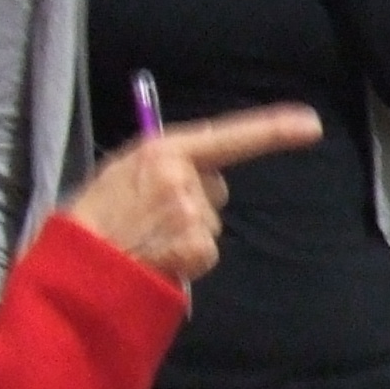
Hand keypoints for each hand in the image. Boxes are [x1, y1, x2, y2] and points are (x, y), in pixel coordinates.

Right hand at [60, 103, 321, 283]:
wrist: (78, 263)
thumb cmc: (95, 217)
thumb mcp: (124, 172)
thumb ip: (165, 165)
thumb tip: (205, 172)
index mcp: (163, 149)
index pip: (229, 135)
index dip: (273, 130)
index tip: (311, 125)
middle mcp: (182, 175)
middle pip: (216, 189)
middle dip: (195, 204)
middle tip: (152, 220)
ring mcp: (191, 211)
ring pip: (211, 224)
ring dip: (188, 235)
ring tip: (149, 241)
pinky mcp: (195, 244)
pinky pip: (207, 252)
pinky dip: (189, 261)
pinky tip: (159, 258)